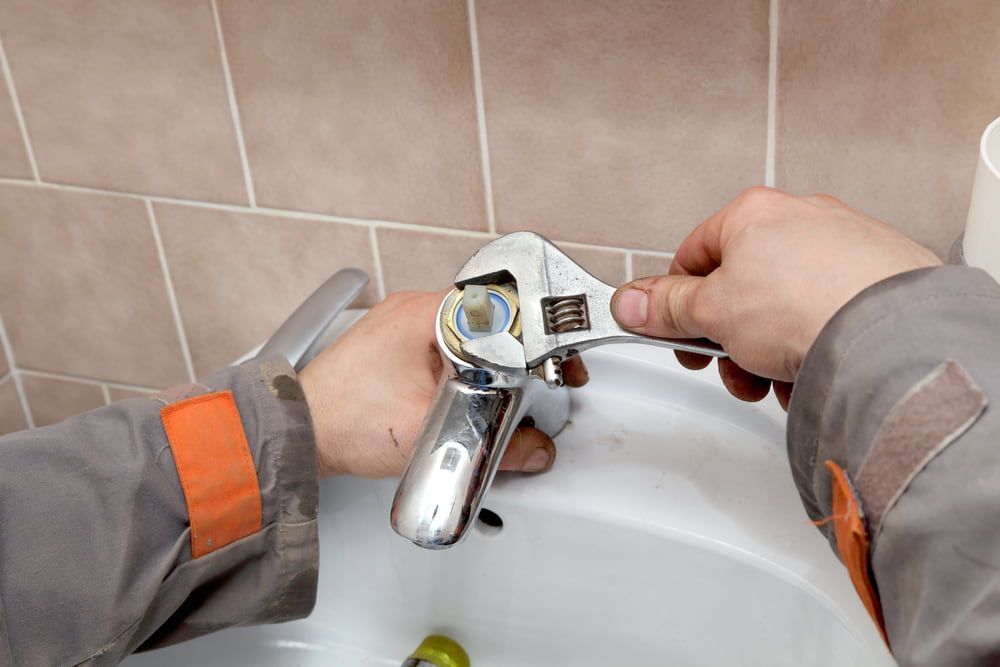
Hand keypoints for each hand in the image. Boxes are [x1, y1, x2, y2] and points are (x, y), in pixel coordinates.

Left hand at [299, 290, 587, 477]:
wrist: (298, 433)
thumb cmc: (344, 423)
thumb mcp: (428, 435)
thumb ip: (492, 446)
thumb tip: (533, 451)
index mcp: (425, 315)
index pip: (501, 310)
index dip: (536, 338)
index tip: (555, 361)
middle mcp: (412, 309)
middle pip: (488, 320)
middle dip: (518, 351)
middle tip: (540, 379)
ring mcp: (400, 324)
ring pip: (467, 334)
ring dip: (489, 360)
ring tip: (508, 389)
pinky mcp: (392, 344)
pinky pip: (443, 345)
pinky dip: (463, 365)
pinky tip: (469, 390)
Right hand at [611, 187, 940, 407]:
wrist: (888, 332)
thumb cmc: (807, 305)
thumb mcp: (711, 312)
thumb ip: (667, 307)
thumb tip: (632, 303)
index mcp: (753, 213)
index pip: (693, 256)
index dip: (677, 303)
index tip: (675, 335)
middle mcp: (802, 219)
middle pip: (741, 287)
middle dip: (730, 338)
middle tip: (731, 367)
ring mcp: (844, 246)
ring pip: (784, 306)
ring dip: (768, 350)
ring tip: (775, 378)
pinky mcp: (878, 277)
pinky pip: (826, 313)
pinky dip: (812, 344)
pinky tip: (812, 371)